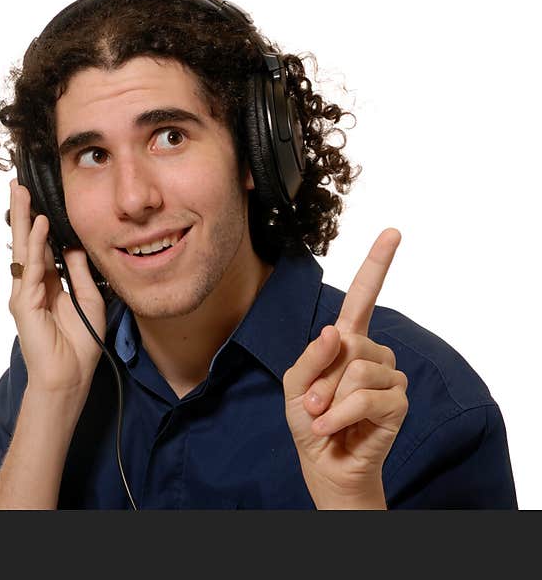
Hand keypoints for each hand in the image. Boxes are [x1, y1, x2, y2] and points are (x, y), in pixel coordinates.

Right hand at [7, 178, 106, 395]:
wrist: (69, 378)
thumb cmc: (79, 345)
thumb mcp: (89, 300)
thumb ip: (81, 273)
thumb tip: (75, 247)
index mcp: (47, 285)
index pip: (42, 247)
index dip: (40, 223)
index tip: (40, 198)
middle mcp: (32, 286)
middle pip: (27, 242)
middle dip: (24, 213)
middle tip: (18, 185)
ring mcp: (24, 294)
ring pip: (24, 250)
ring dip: (24, 221)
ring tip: (21, 194)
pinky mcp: (24, 304)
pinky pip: (31, 269)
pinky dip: (36, 246)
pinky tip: (40, 226)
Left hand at [283, 228, 408, 508]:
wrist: (323, 461)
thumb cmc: (308, 418)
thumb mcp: (295, 383)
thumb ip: (311, 355)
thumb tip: (336, 331)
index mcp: (346, 339)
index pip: (363, 295)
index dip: (377, 264)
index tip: (392, 232)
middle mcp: (371, 352)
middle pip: (348, 344)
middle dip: (322, 376)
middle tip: (313, 402)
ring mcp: (388, 376)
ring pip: (357, 369)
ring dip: (329, 397)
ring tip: (324, 414)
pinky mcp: (397, 402)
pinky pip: (366, 397)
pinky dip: (339, 413)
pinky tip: (331, 426)